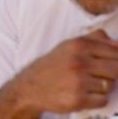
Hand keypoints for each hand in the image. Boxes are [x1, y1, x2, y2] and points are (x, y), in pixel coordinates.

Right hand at [0, 30, 117, 113]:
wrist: (30, 86)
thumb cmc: (52, 66)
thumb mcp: (68, 46)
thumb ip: (93, 40)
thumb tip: (117, 42)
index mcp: (78, 45)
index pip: (115, 51)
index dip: (116, 58)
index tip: (111, 62)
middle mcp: (78, 62)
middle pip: (116, 69)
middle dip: (110, 73)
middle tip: (98, 74)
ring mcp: (78, 81)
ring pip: (110, 85)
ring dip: (102, 87)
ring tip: (87, 84)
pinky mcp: (78, 99)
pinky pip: (102, 100)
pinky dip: (96, 99)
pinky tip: (84, 94)